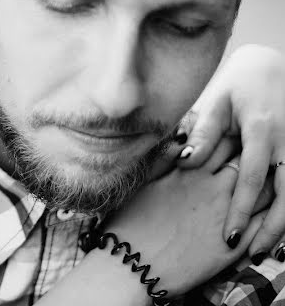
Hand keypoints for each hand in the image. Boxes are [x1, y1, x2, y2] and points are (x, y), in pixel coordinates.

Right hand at [102, 138, 272, 297]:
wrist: (135, 264)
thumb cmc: (132, 222)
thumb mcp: (145, 181)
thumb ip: (166, 157)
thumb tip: (182, 136)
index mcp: (191, 171)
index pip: (221, 142)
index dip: (228, 137)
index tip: (230, 137)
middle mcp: (214, 189)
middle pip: (246, 162)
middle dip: (251, 156)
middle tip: (251, 157)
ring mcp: (227, 216)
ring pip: (262, 191)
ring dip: (265, 184)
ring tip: (262, 183)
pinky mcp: (234, 245)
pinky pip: (264, 225)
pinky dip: (270, 215)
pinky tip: (268, 213)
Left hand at [175, 44, 284, 260]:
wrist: (273, 66)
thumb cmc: (240, 85)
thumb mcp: (218, 102)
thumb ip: (204, 132)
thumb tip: (186, 160)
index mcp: (263, 130)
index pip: (252, 178)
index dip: (240, 209)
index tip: (228, 236)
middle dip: (272, 229)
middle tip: (254, 254)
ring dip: (284, 224)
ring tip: (266, 250)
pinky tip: (277, 229)